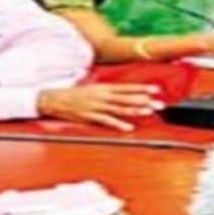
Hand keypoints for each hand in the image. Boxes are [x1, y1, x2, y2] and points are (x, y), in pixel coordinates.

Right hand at [37, 84, 163, 131]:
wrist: (53, 99)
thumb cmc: (73, 95)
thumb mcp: (92, 90)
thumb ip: (106, 92)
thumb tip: (120, 95)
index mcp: (103, 88)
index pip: (127, 87)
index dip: (142, 89)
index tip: (156, 90)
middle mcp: (102, 95)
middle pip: (127, 98)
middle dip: (144, 101)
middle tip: (160, 104)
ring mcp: (96, 106)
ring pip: (119, 108)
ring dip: (135, 110)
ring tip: (149, 112)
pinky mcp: (89, 116)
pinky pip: (106, 120)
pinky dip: (118, 123)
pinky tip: (129, 127)